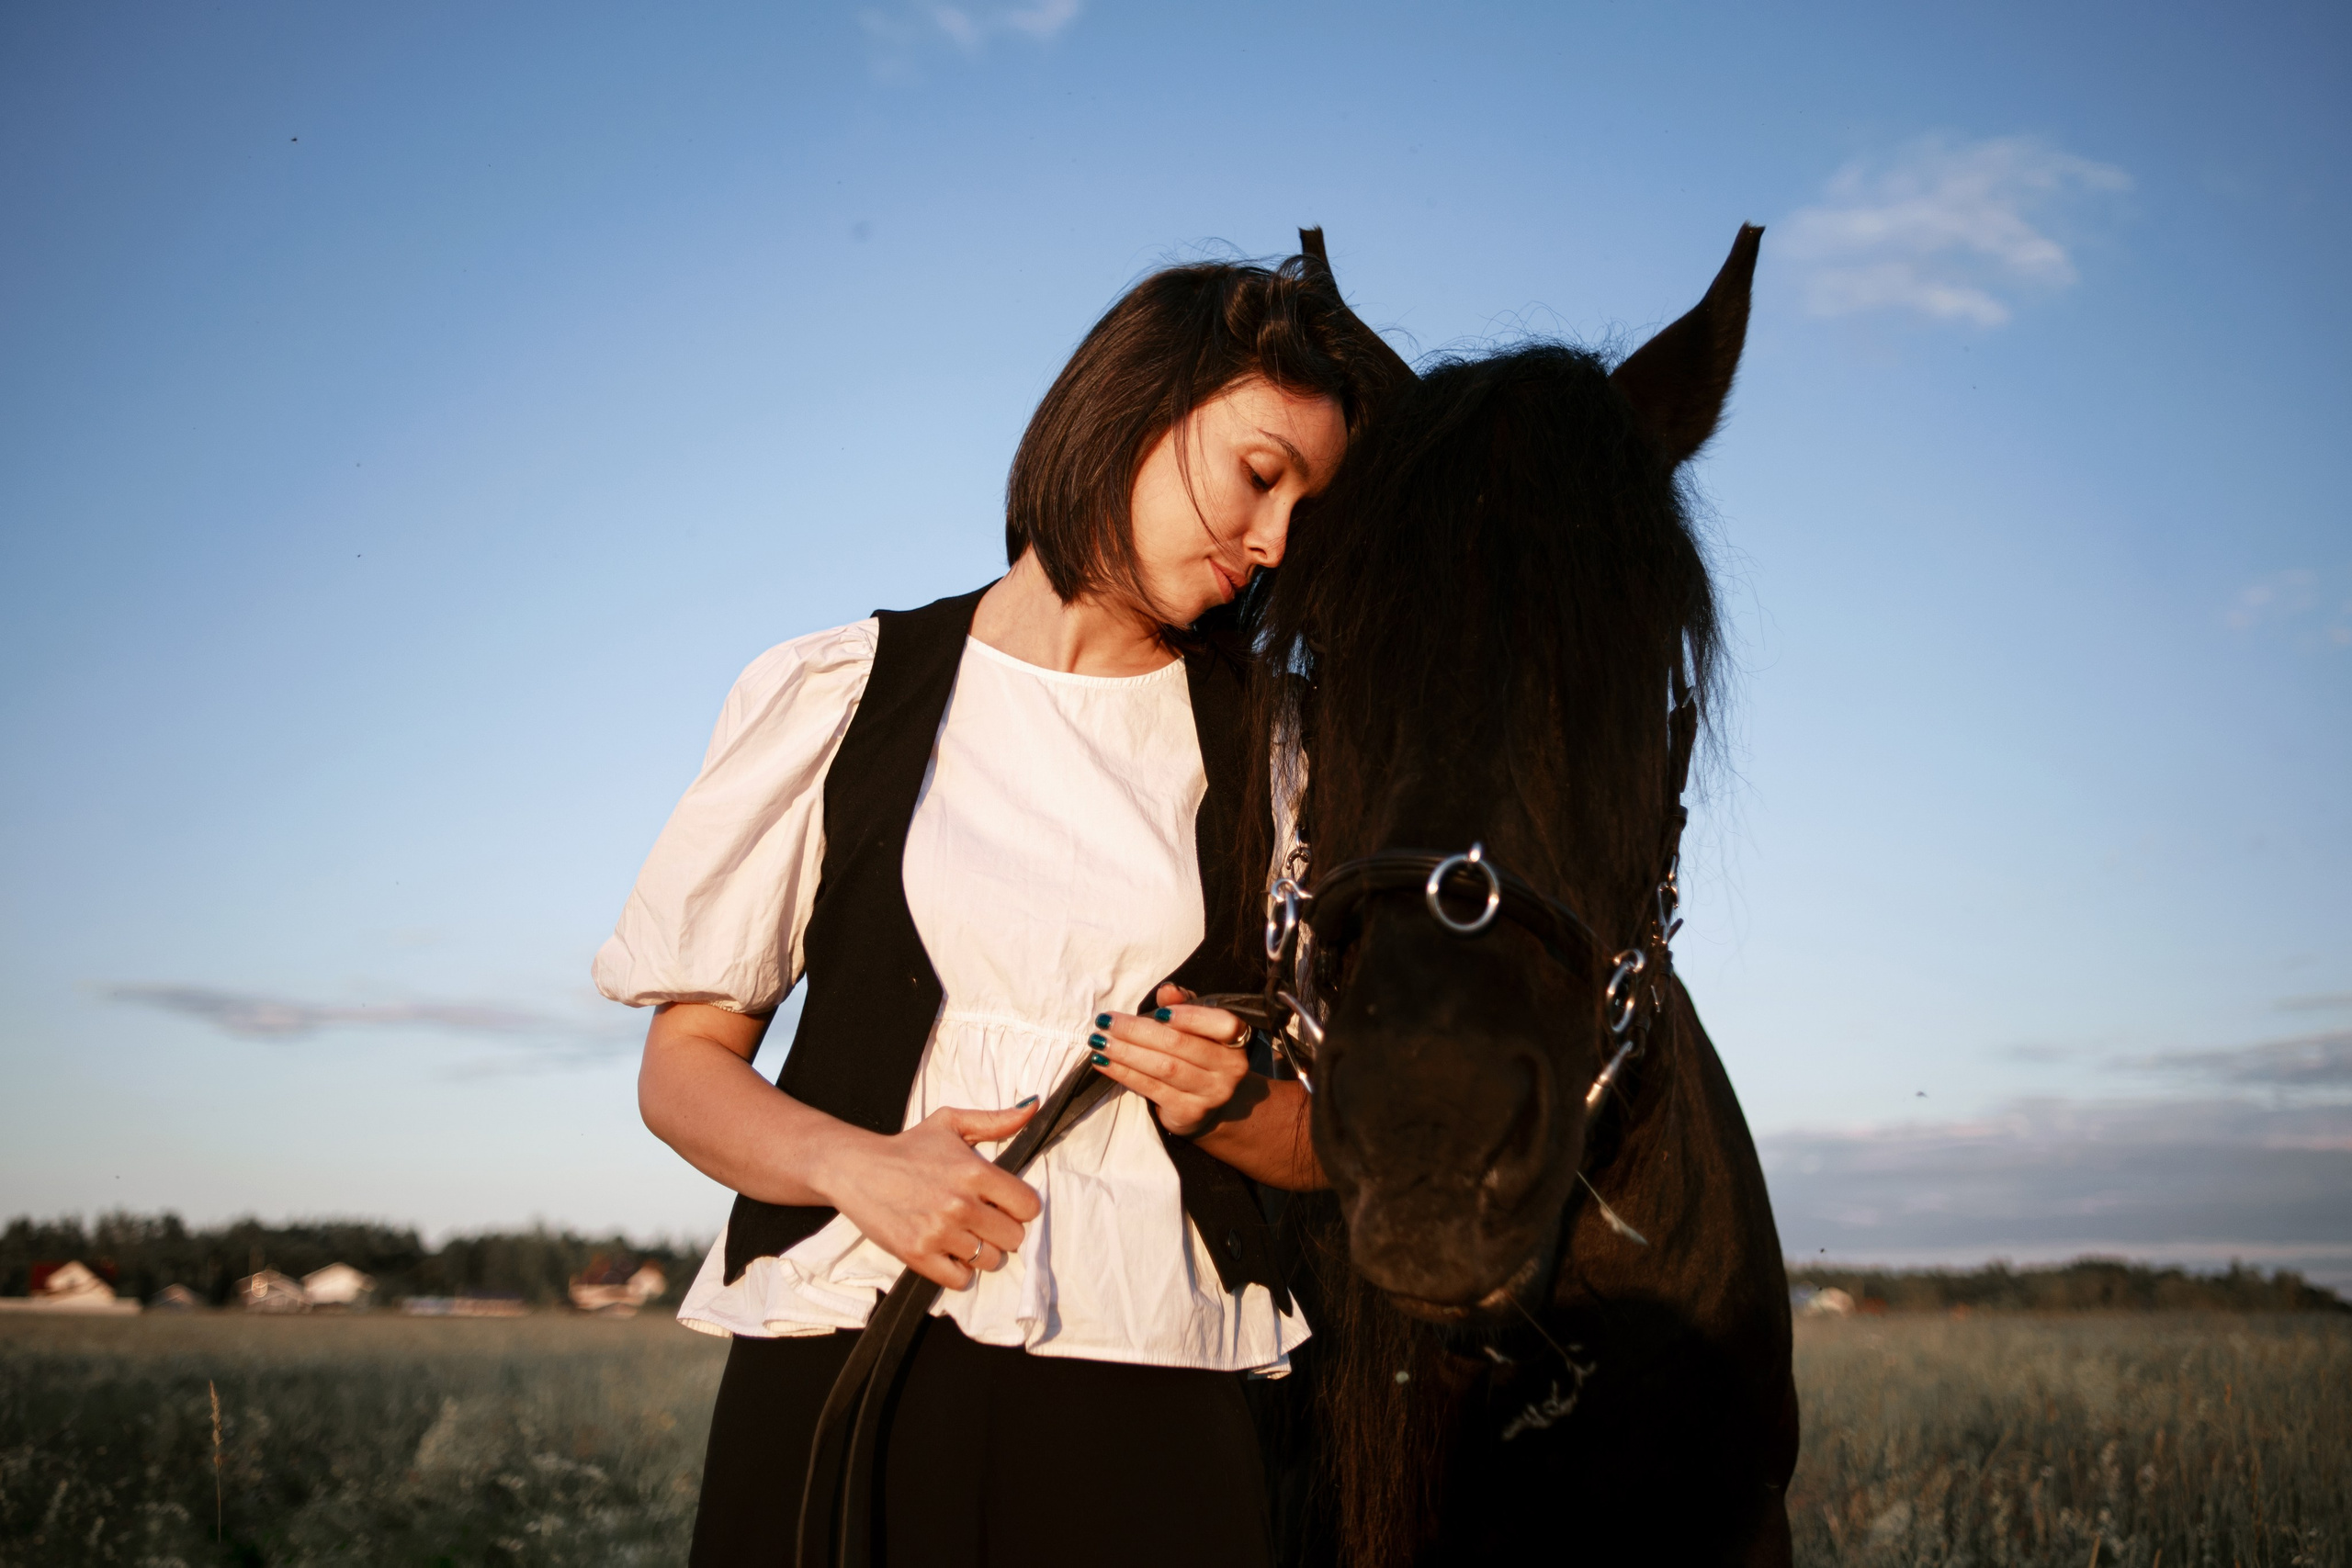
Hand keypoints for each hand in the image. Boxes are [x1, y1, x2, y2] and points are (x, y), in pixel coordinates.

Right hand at [822, 1102, 1042, 1289]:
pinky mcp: (917, 1255)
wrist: (856, 1168)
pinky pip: (961, 1279)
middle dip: (1002, 1230)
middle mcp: (960, 1204)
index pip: (1028, 1206)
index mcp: (974, 1171)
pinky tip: (948, 1251)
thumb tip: (1034, 1107)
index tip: (1003, 1203)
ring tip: (964, 1235)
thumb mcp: (951, 1123)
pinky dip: (958, 1270)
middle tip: (982, 1220)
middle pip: (1014, 1237)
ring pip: (990, 1260)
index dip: (1019, 1207)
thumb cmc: (908, 1146)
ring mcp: (939, 1232)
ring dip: (981, 1251)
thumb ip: (995, 1120)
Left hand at [1088, 984, 1262, 1136]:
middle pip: (1180, 1045)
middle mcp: (1231, 1068)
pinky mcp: (1190, 1113)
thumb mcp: (1198, 1027)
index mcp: (1237, 1040)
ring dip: (1125, 1052)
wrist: (1210, 1105)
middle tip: (1106, 1021)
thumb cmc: (1200, 1054)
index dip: (1191, 1017)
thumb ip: (1185, 1005)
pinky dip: (1124, 1074)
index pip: (1223, 1025)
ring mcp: (1212, 1094)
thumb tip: (1168, 990)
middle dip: (1137, 1031)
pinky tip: (1104, 1063)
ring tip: (1099, 1041)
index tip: (1157, 1013)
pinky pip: (1152, 1088)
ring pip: (1164, 1067)